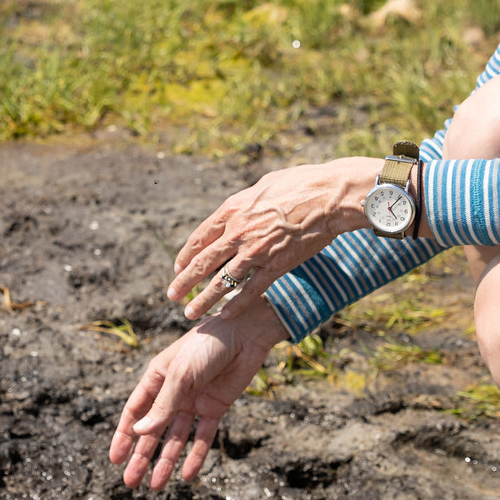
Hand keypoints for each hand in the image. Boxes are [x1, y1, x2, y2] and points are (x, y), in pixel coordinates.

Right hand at [109, 296, 285, 488]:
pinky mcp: (216, 408)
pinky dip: (196, 455)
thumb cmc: (206, 345)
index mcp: (156, 379)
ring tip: (156, 486)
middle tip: (131, 483)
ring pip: (176, 438)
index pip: (135, 412)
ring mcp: (194, 402)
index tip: (115, 459)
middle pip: (153, 431)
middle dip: (142, 457)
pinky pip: (203, 437)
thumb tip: (140, 433)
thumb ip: (162, 406)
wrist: (244, 334)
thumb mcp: (180, 375)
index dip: (124, 436)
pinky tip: (187, 475)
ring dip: (166, 461)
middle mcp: (173, 393)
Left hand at [167, 157, 376, 318]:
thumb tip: (237, 210)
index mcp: (232, 210)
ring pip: (222, 281)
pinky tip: (224, 315)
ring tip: (189, 313)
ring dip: (203, 299)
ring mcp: (255, 251)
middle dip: (184, 281)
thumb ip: (245, 203)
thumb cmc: (300, 184)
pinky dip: (236, 305)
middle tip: (171, 295)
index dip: (186, 255)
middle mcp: (238, 232)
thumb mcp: (262, 186)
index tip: (177, 268)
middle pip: (203, 262)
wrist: (328, 197)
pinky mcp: (276, 266)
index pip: (200, 238)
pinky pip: (250, 290)